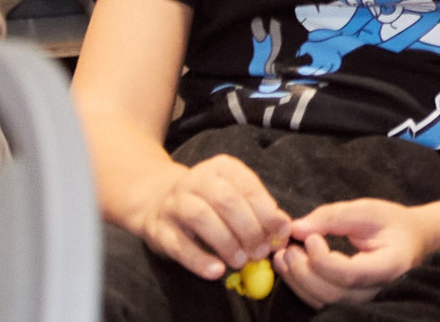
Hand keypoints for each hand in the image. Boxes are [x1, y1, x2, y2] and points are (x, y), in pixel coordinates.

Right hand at [129, 155, 291, 280]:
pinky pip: (180, 245)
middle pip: (227, 201)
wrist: (156, 201)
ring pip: (202, 218)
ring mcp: (175, 203)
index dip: (267, 212)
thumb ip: (258, 210)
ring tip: (241, 262)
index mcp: (222, 168)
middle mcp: (197, 180)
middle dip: (249, 229)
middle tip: (261, 252)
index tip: (281, 234)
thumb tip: (283, 230)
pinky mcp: (159, 229)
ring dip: (227, 243)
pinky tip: (217, 271)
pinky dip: (200, 260)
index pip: (248, 187)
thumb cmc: (207, 202)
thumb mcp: (234, 196)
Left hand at [278, 199, 429, 308]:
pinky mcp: (347, 300)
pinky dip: (300, 284)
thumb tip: (297, 228)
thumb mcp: (368, 210)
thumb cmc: (391, 222)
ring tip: (284, 254)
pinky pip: (320, 300)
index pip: (351, 275)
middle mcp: (376, 290)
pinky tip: (290, 264)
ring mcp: (361, 300)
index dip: (324, 261)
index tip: (310, 238)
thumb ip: (333, 217)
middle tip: (290, 246)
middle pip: (333, 293)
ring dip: (297, 280)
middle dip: (304, 271)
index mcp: (389, 266)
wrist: (408, 240)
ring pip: (323, 301)